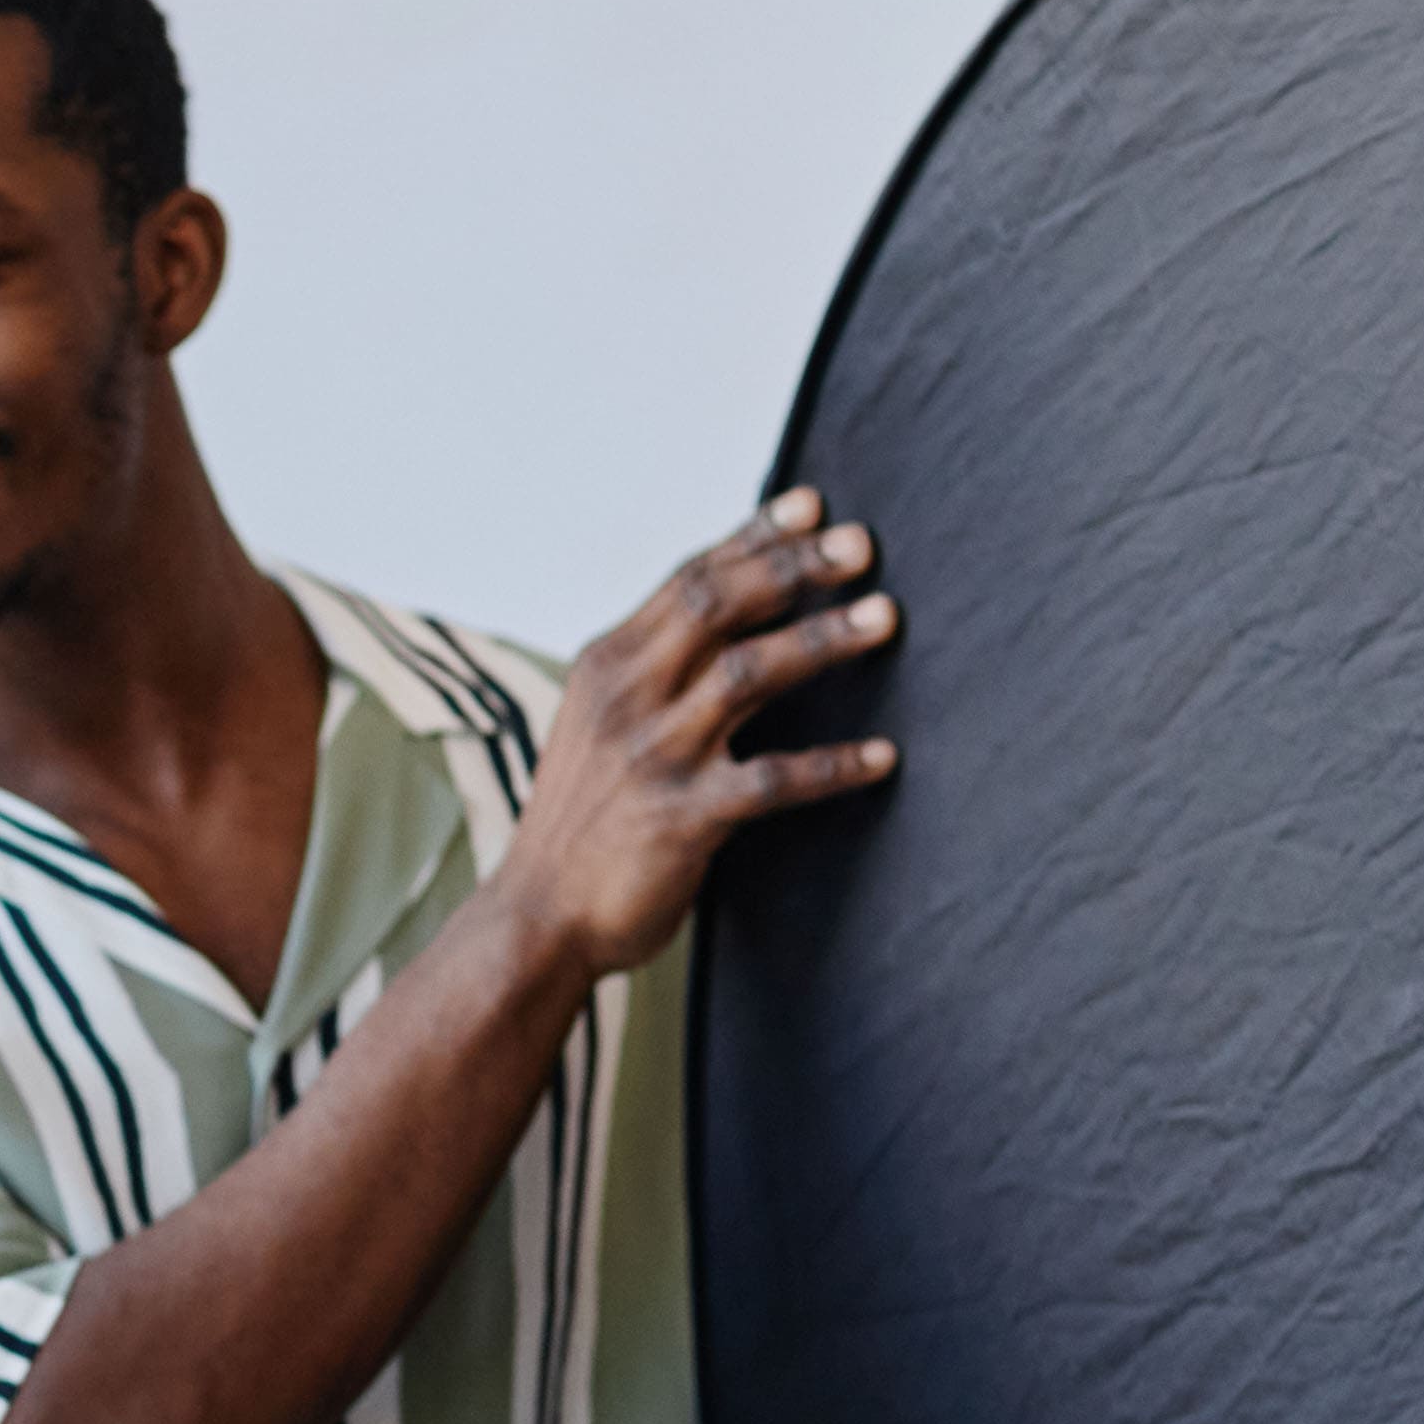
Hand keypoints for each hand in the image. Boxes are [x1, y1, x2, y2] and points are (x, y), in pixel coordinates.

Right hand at [483, 493, 898, 982]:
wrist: (538, 918)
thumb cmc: (582, 821)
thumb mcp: (598, 724)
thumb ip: (652, 672)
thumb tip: (723, 616)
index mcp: (607, 667)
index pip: (688, 580)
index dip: (754, 537)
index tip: (812, 505)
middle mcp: (626, 699)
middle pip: (717, 606)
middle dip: (793, 567)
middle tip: (861, 546)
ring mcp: (653, 757)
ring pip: (747, 674)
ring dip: (822, 640)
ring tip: (885, 617)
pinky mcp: (682, 819)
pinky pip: (772, 780)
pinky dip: (832, 766)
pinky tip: (882, 757)